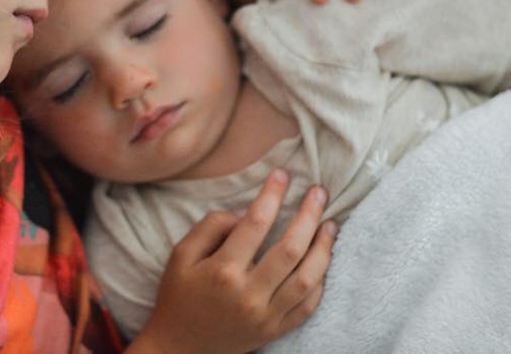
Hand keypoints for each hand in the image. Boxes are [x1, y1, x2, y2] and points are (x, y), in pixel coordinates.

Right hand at [129, 170, 336, 353]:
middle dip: (309, 215)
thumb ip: (211, 227)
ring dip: (324, 248)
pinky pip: (308, 306)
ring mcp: (265, 316)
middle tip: (319, 192)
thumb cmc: (179, 296)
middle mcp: (248, 294)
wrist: (181, 349)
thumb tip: (244, 212)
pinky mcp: (275, 331)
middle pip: (291, 249)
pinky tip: (322, 261)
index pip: (256, 223)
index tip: (283, 174)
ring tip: (331, 223)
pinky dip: (320, 282)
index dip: (272, 194)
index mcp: (222, 271)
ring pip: (308, 279)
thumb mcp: (181, 255)